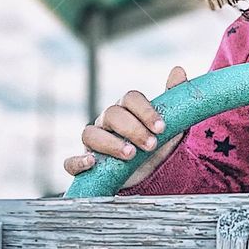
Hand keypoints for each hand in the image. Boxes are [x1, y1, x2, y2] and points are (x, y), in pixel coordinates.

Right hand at [63, 65, 188, 188]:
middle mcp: (107, 122)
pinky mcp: (84, 166)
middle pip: (112, 114)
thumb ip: (174, 98)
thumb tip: (178, 70)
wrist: (147, 178)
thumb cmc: (155, 147)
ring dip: (110, 143)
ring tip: (130, 154)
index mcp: (127, 110)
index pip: (130, 99)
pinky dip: (78, 161)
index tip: (161, 128)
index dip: (145, 111)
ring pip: (90, 134)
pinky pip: (70, 162)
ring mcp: (93, 143)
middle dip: (133, 129)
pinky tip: (92, 163)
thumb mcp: (170, 126)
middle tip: (151, 145)